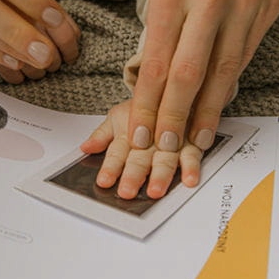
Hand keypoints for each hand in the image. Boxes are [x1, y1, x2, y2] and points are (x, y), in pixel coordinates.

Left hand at [81, 101, 203, 198]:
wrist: (173, 87)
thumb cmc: (145, 106)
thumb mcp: (119, 116)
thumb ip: (102, 135)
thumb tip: (85, 148)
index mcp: (130, 130)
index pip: (118, 152)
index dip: (111, 167)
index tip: (104, 181)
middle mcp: (150, 135)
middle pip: (140, 156)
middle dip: (133, 174)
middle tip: (127, 191)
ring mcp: (172, 137)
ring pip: (166, 156)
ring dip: (161, 174)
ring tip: (155, 190)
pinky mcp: (192, 139)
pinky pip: (194, 152)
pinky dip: (192, 166)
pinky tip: (189, 179)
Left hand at [127, 0, 278, 180]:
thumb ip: (163, 18)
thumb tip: (156, 72)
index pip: (158, 60)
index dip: (149, 103)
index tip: (141, 133)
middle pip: (190, 73)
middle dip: (175, 118)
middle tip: (164, 151)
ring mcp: (245, 1)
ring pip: (224, 70)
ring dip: (208, 111)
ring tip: (196, 141)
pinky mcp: (269, 5)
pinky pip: (247, 52)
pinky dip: (231, 81)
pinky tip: (221, 102)